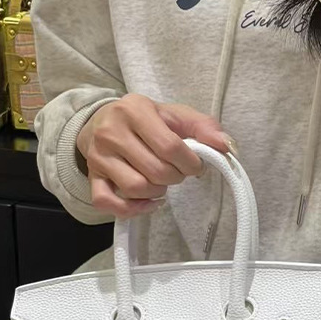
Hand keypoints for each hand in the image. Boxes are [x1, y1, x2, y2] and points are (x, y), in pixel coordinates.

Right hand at [76, 93, 233, 218]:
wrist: (102, 121)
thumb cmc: (146, 121)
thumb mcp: (175, 115)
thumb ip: (204, 127)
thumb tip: (227, 146)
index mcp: (135, 110)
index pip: (170, 148)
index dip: (190, 164)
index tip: (194, 165)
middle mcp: (111, 132)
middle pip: (156, 171)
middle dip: (175, 177)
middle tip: (176, 171)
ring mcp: (99, 157)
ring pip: (137, 188)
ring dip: (157, 192)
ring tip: (160, 181)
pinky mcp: (93, 178)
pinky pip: (109, 204)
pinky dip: (133, 209)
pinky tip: (147, 201)